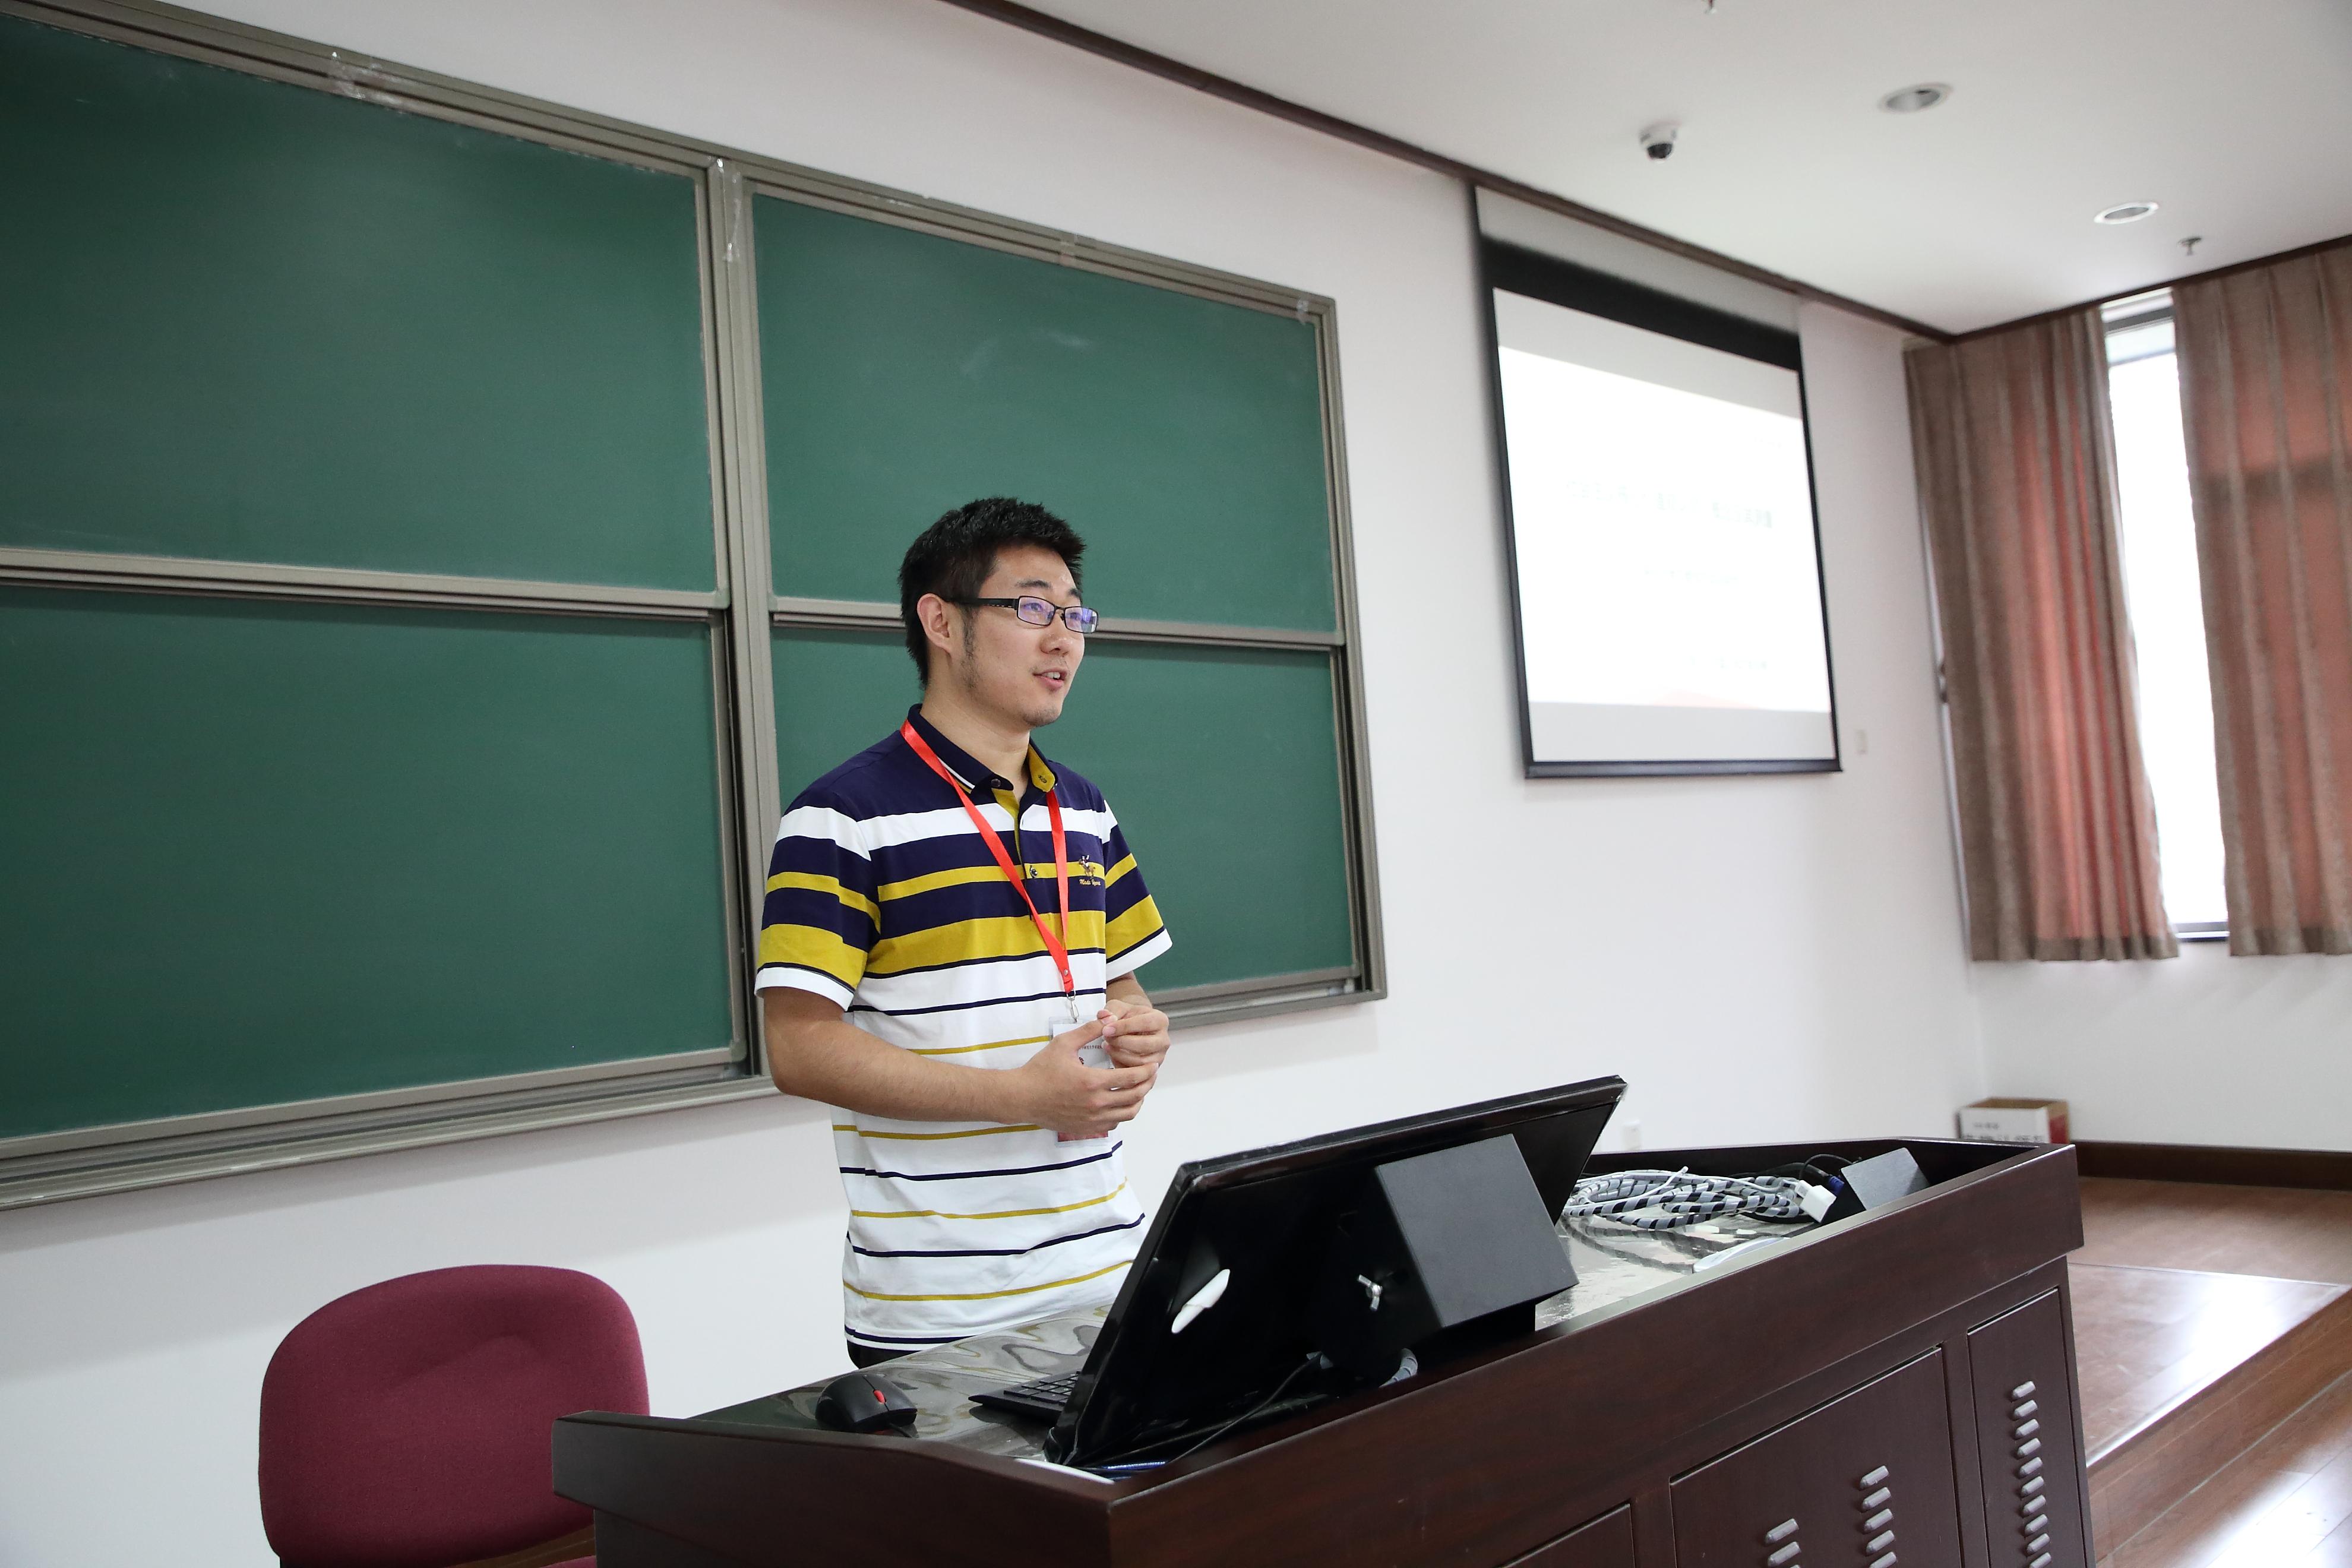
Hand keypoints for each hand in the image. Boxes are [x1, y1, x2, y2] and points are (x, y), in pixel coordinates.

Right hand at [1006, 1018, 1155, 1140]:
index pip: (1131, 1078)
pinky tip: (1120, 1102)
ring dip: (1138, 1101)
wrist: (1022, 1097)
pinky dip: (1122, 1114)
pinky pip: (1114, 1124)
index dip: (1147, 1071)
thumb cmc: (1041, 1070)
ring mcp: (1091, 1119)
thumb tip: (1110, 1019)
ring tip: (1139, 1089)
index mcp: (1093, 1082)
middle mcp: (1095, 1104)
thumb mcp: (1064, 1043)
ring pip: (1127, 1114)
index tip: (1153, 1065)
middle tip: (1150, 1075)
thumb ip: (1089, 1031)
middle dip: (1147, 1085)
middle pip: (1135, 1097)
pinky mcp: (1086, 1128)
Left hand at [1099, 995, 1169, 1072]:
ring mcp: (1158, 1056)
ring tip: (1107, 1046)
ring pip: (1141, 1062)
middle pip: (1145, 1045)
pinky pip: (1136, 1074)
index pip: (1145, 1023)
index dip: (1123, 1027)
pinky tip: (1111, 1055)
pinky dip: (1120, 1065)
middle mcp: (1163, 1040)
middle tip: (1106, 1038)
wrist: (1130, 1026)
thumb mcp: (1119, 1007)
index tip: (1107, 1029)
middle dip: (1121, 1042)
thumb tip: (1105, 1017)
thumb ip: (1112, 1010)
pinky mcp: (1150, 1070)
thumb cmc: (1127, 1017)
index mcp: (1160, 1020)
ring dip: (1119, 1055)